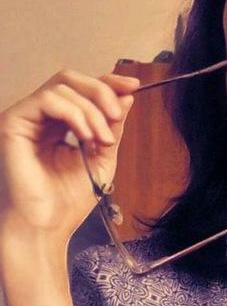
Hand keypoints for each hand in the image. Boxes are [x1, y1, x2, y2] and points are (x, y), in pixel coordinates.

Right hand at [0, 69, 139, 242]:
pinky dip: (74, 113)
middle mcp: (40, 116)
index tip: (133, 86)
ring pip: (62, 87)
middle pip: (70, 79)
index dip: (108, 82)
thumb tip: (127, 96)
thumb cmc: (69, 199)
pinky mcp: (13, 122)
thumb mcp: (102, 157)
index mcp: (59, 123)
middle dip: (101, 91)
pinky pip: (48, 99)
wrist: (47, 226)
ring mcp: (26, 118)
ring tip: (103, 140)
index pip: (82, 89)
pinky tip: (85, 137)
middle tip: (117, 116)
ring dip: (92, 110)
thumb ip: (112, 127)